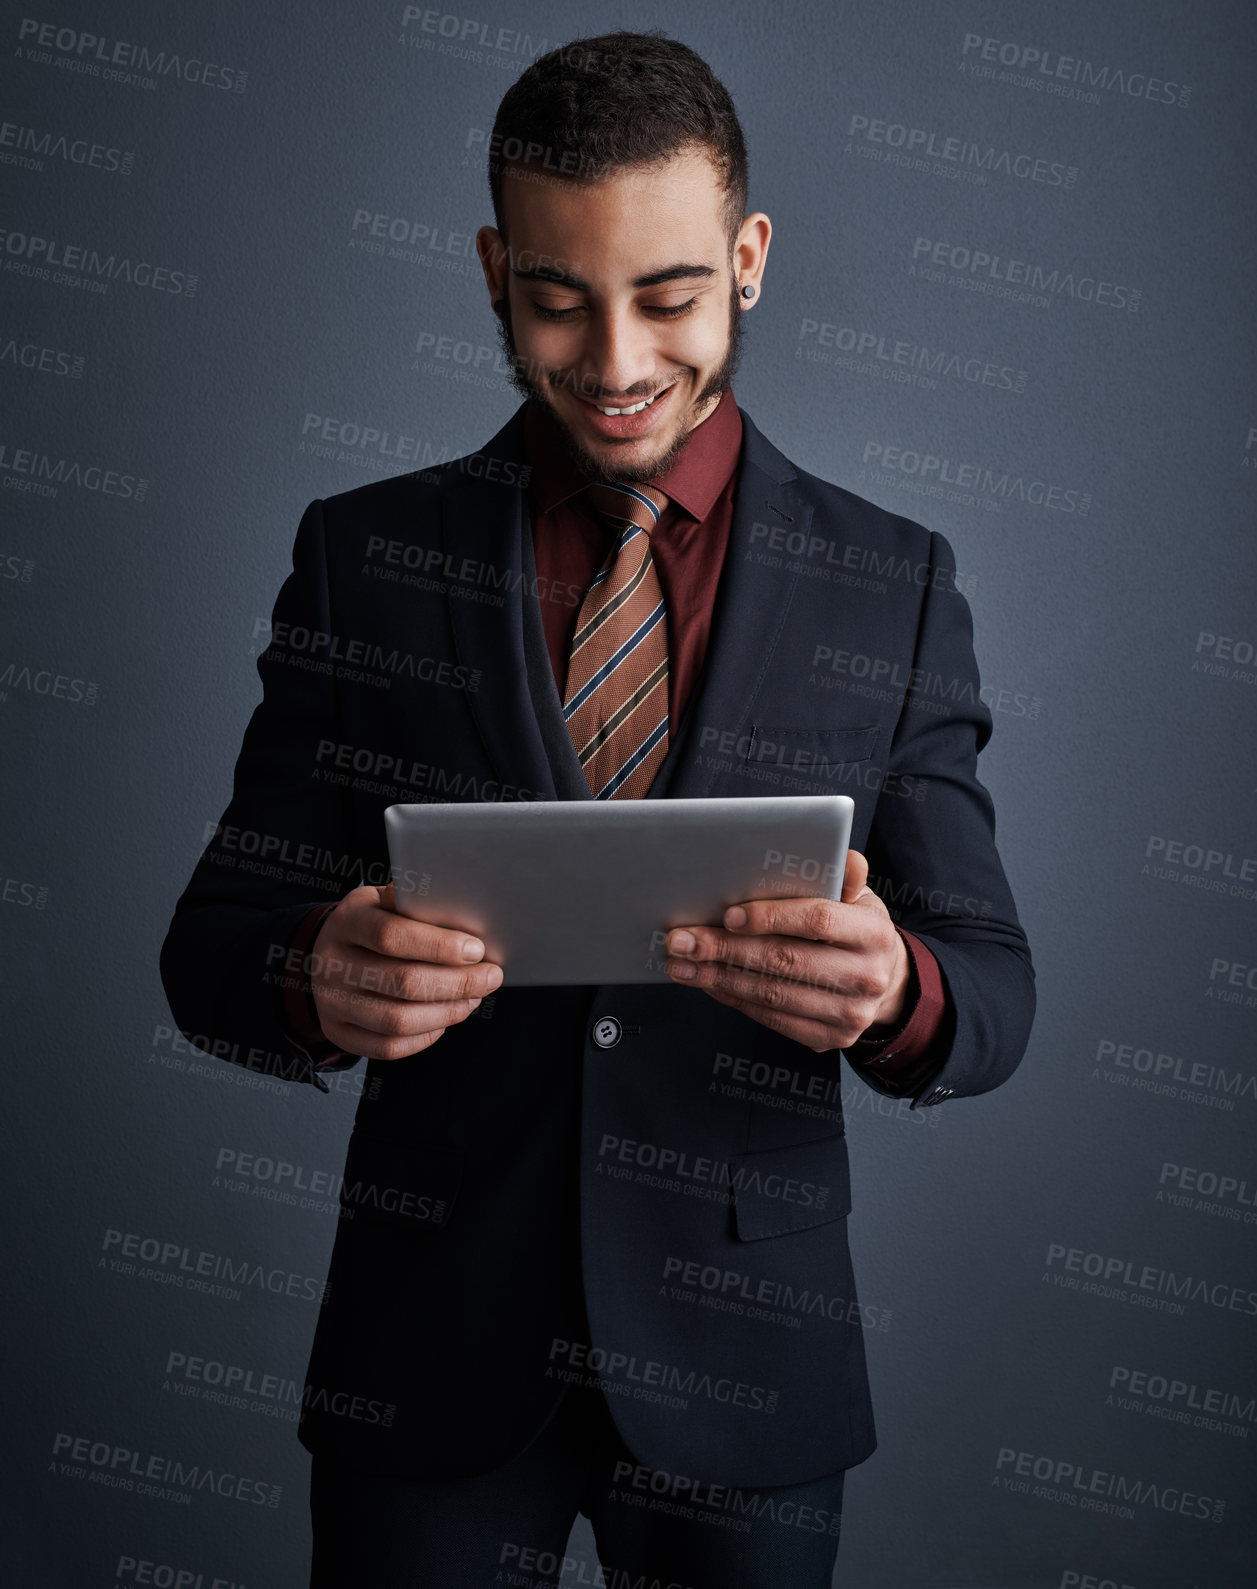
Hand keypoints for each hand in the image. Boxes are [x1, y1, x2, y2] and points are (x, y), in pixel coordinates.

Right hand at [307, 882, 502, 1059]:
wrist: (324, 954)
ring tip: (473, 999)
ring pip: (397, 1021)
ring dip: (447, 1012)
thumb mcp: (385, 901)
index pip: (392, 936)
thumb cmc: (371, 924)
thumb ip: (418, 907)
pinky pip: (388, 1046)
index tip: (477, 950)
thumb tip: (468, 923)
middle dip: (457, 983)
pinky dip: (425, 1036)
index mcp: (348, 921)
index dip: (439, 946)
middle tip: (490, 978)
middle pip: (402, 982)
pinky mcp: (338, 1033)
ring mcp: (332, 1003)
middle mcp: (333, 964)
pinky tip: (445, 1018)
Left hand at [663, 849, 909, 1052]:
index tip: (728, 914)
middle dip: (726, 949)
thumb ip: (843, 874)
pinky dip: (734, 998)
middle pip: (786, 962)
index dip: (772, 916)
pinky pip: (771, 1019)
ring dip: (718, 977)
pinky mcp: (829, 1039)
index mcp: (874, 933)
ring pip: (772, 995)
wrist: (884, 982)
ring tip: (682, 962)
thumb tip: (837, 854)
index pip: (818, 921)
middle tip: (682, 939)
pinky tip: (707, 982)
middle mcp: (866, 977)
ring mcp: (849, 1014)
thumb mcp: (858, 896)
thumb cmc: (855, 928)